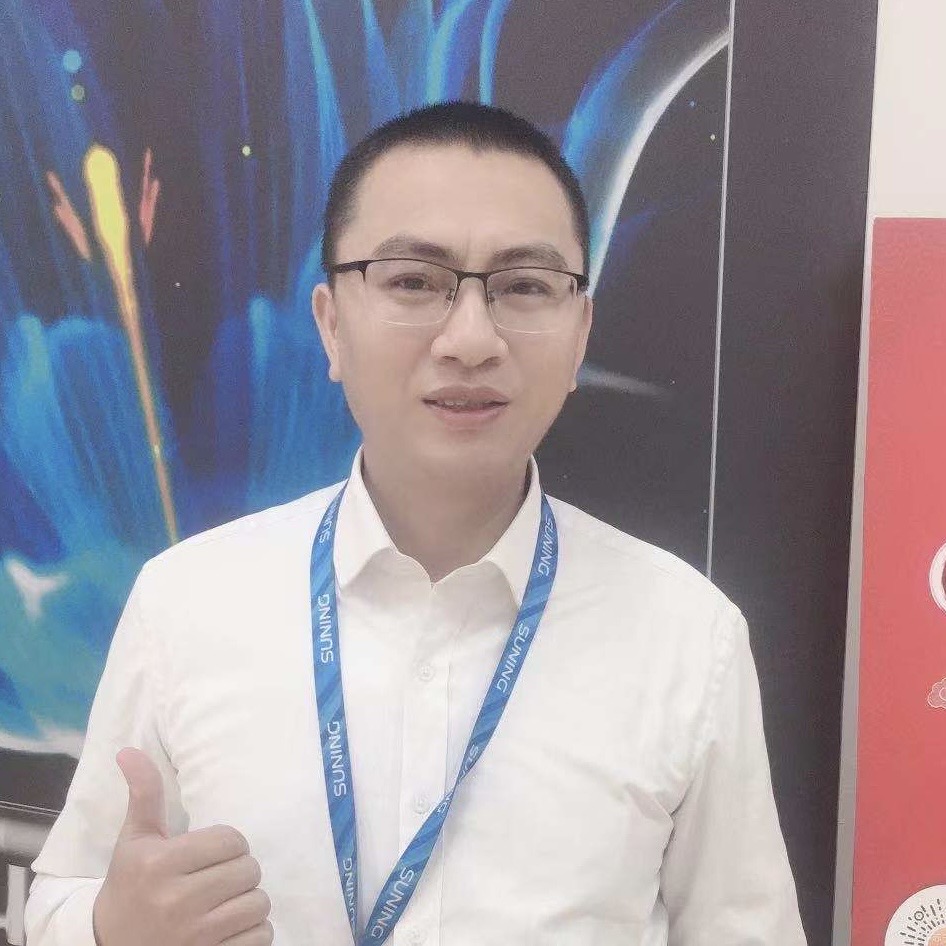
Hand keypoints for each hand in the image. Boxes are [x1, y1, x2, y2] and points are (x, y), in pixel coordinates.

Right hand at [92, 748, 272, 945]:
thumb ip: (144, 795)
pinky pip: (261, 936)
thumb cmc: (130, 887)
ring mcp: (194, 937)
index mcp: (159, 864)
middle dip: (238, 873)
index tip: (208, 856)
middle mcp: (176, 901)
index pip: (232, 839)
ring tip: (222, 906)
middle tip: (216, 881)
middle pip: (249, 870)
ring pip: (259, 903)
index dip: (227, 846)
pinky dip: (253, 933)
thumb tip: (128, 750)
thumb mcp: (135, 841)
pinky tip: (227, 931)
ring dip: (248, 903)